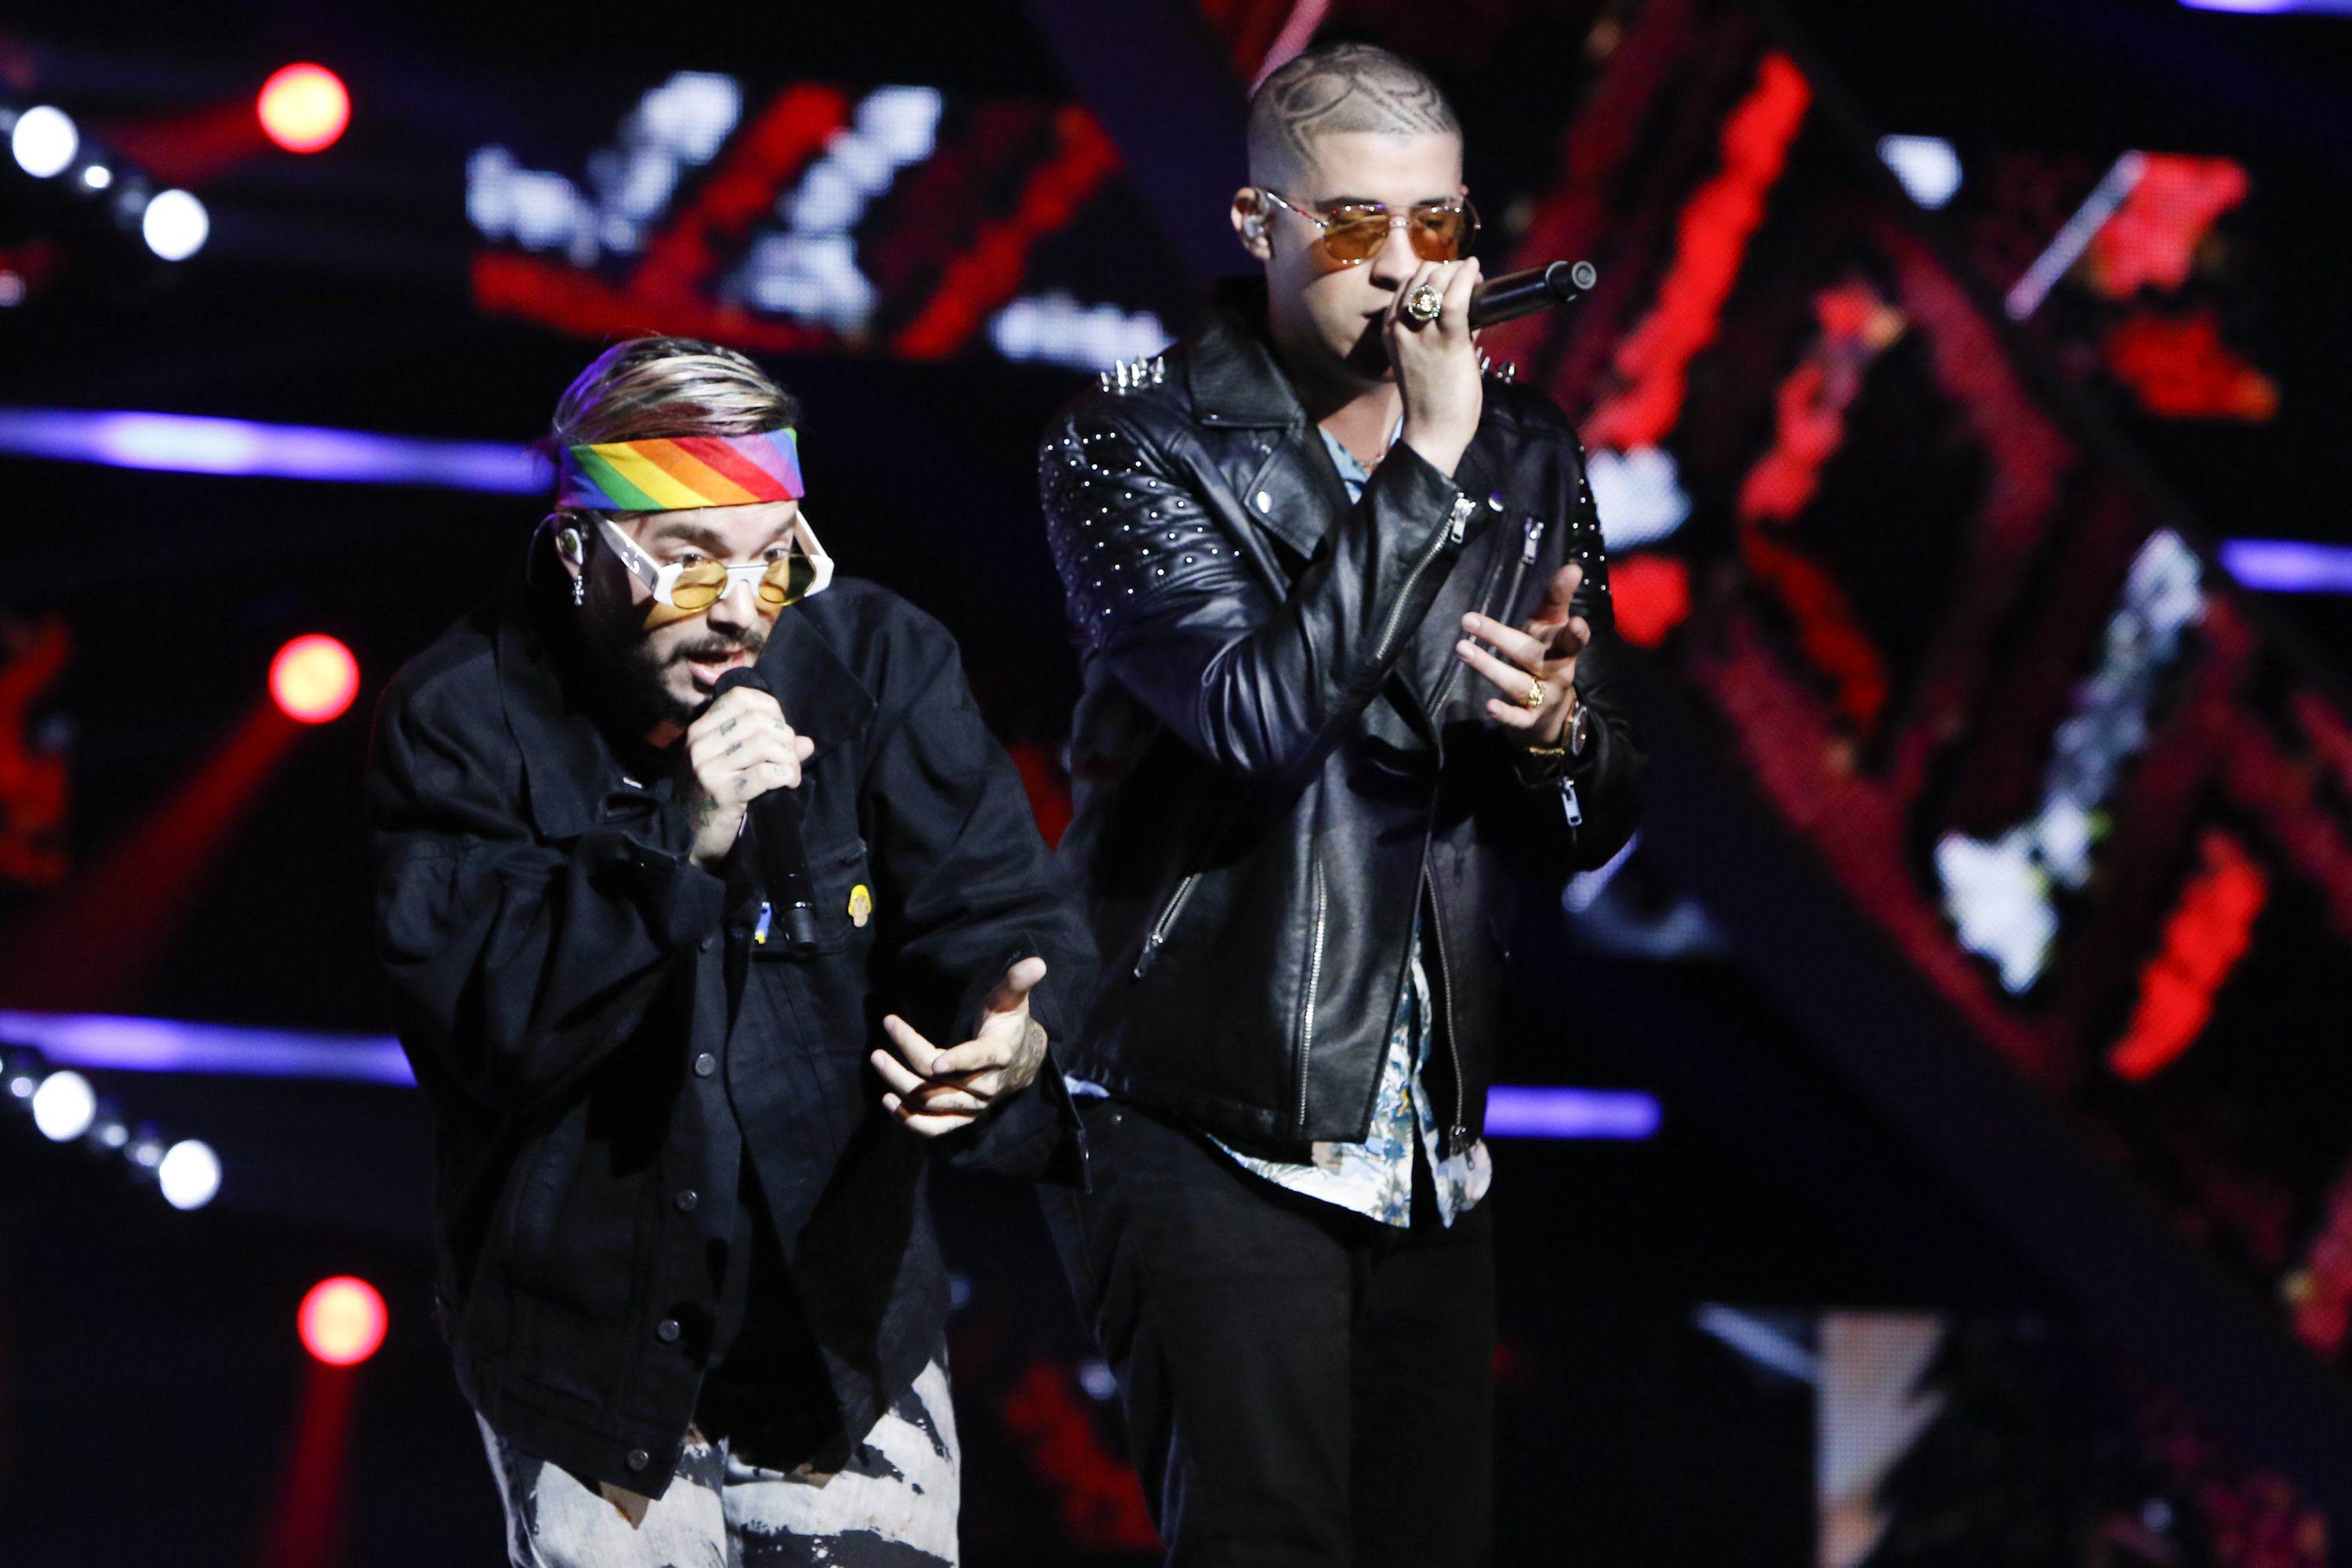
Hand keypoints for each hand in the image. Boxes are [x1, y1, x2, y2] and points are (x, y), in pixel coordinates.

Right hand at [680, 685, 815, 867]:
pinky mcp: (722, 793)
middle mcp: (701, 743)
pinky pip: (765, 774)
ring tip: (790, 775)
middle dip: (785, 738)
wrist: (688, 838)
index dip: (770, 709)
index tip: (779, 731)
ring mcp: (708, 768)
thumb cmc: (713, 797)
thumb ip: (768, 748)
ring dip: (788, 760)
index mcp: (701, 729)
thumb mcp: (733, 765)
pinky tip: (787, 785)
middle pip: (759, 720)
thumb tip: (806, 742)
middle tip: (789, 760)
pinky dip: (785, 777)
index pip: (741, 697)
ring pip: (765, 744)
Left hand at [870, 957, 1050, 1137]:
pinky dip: (911, 1121)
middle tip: (883, 1039)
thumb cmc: (1006, 1025)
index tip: (934, 1061)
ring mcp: (974, 1105)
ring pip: (932, 1103)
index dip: (959, 1061)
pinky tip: (889, 1102)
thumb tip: (1037, 962)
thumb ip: (1017, 982)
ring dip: (901, 1085)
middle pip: (942, 1080)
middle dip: (909, 1059)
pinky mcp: (962, 1117)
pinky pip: (935, 1127)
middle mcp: (987, 1085)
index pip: (980, 1059)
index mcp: (1000, 1053)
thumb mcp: (1011, 1001)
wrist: (1019, 1062)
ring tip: (878, 1060)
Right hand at [1389, 255, 1483, 477]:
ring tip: (1473, 276)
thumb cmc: (1433, 400)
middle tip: (1467, 276)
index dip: (1431, 274)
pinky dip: (1466, 280)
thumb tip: (1466, 309)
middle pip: (1420, 277)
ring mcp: (1422, 334)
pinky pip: (1455, 299)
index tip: (1452, 277)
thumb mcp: (1421, 358)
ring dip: (1458, 272)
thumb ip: (1435, 332)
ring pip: (1436, 281)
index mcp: (1390, 330)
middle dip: (1446, 269)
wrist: (1432, 432)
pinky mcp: (1446, 342)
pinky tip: (1475, 271)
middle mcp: (1401, 327)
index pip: (1405, 286)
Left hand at [1454, 563, 1591, 745]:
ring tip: (1462, 649)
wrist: (1553, 713)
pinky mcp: (1530, 720)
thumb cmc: (1546, 657)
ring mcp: (1545, 698)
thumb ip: (1557, 598)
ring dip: (1489, 667)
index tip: (1576, 620)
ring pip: (1518, 683)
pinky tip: (1489, 706)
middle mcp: (1557, 672)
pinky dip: (1505, 713)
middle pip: (1532, 655)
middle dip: (1501, 638)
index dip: (1575, 631)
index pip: (1570, 637)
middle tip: (1470, 619)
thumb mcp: (1551, 628)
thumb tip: (1572, 565)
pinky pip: (1518, 717)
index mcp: (1563, 647)